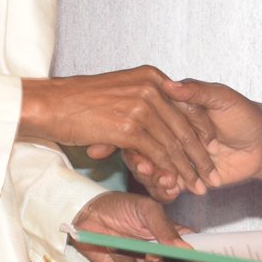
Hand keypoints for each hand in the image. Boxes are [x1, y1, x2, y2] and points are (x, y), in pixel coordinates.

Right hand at [20, 67, 220, 195]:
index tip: (211, 148)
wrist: (50, 103)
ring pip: (175, 143)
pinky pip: (158, 153)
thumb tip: (158, 116)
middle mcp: (151, 87)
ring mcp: (141, 106)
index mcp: (151, 76)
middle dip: (200, 154)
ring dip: (189, 168)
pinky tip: (175, 184)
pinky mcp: (129, 126)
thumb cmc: (77, 100)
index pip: (188, 104)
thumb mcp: (118, 89)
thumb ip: (141, 97)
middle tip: (210, 173)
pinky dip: (169, 171)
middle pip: (185, 125)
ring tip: (199, 185)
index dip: (202, 129)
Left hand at [69, 190, 212, 261]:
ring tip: (148, 252)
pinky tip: (119, 250)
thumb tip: (187, 250)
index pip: (200, 252)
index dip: (217, 261)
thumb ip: (166, 230)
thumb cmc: (120, 207)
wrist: (86, 214)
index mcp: (175, 238)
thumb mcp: (147, 211)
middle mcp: (164, 256)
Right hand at [95, 77, 261, 201]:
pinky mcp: (185, 175)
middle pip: (144, 148)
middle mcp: (170, 133)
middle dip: (142, 162)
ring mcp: (176, 155)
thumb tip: (170, 84)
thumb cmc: (243, 114)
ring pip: (153, 169)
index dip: (137, 132)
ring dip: (155, 178)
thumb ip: (196, 91)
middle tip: (146, 170)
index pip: (146, 121)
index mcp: (173, 111)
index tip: (132, 143)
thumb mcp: (221, 97)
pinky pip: (167, 185)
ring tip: (167, 182)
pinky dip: (166, 190)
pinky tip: (174, 191)